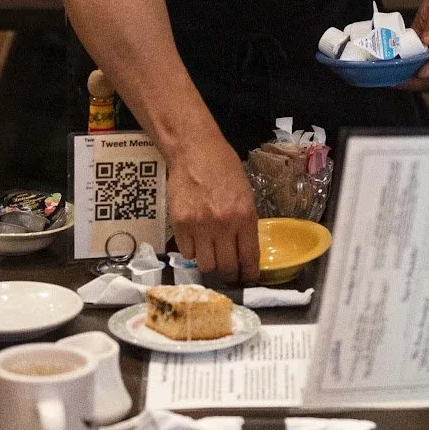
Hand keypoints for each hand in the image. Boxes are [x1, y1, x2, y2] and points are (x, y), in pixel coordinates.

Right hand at [168, 134, 260, 281]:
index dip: (248, 274)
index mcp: (245, 216)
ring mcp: (199, 226)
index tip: (247, 279)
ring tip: (211, 254)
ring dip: (209, 263)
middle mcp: (223, 225)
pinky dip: (192, 251)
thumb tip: (244, 250)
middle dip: (229, 273)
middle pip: (226, 267)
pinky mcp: (180, 225)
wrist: (194, 150)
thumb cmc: (224, 168)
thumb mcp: (245, 194)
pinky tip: (196, 241)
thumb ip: (245, 222)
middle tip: (228, 271)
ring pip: (205, 265)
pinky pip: (187, 253)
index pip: (249, 258)